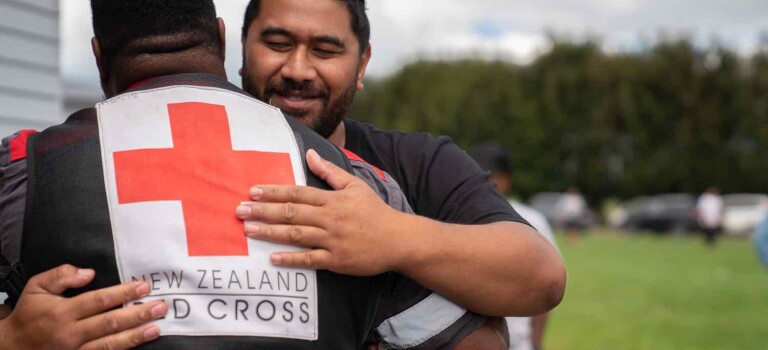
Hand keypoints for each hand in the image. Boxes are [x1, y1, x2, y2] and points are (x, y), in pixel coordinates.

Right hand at [0, 264, 166, 349]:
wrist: (12, 348)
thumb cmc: (29, 314)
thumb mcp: (37, 288)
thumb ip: (61, 276)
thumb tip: (89, 273)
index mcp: (62, 312)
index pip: (98, 301)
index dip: (122, 294)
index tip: (143, 287)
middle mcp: (70, 333)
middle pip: (109, 323)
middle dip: (137, 315)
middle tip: (160, 307)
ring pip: (109, 345)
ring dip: (135, 336)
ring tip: (156, 328)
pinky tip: (138, 345)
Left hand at [236, 149, 407, 275]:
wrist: (399, 239)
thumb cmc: (375, 211)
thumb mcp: (355, 186)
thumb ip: (330, 171)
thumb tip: (309, 154)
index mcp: (333, 200)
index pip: (298, 193)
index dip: (274, 192)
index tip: (253, 191)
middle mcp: (330, 219)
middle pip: (292, 213)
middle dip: (263, 211)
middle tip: (239, 211)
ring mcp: (333, 240)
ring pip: (297, 235)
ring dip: (270, 232)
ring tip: (248, 230)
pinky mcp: (337, 261)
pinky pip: (311, 260)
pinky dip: (291, 259)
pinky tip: (273, 257)